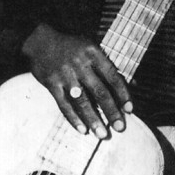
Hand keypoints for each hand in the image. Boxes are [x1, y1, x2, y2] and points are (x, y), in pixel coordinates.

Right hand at [21, 24, 131, 138]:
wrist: (39, 41)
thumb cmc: (71, 46)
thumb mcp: (92, 48)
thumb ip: (110, 66)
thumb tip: (135, 83)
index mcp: (93, 53)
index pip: (112, 76)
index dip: (123, 94)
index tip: (129, 110)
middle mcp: (80, 64)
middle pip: (99, 91)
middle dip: (111, 111)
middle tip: (120, 128)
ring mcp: (64, 74)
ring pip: (81, 101)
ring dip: (93, 119)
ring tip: (102, 134)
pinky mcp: (51, 83)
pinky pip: (63, 104)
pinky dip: (73, 118)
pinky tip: (82, 130)